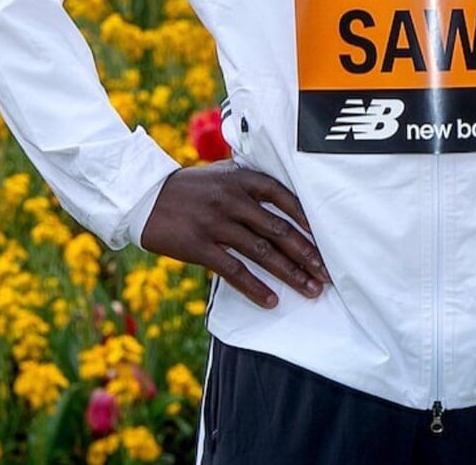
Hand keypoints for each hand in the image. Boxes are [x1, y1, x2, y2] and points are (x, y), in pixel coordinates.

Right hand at [140, 163, 329, 308]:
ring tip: (311, 289)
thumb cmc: (191, 187)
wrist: (146, 195)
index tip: (328, 238)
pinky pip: (234, 270)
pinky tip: (272, 300)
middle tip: (328, 272)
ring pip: (262, 252)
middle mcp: (233, 199)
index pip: (286, 197)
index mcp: (243, 178)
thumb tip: (287, 198)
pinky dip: (255, 287)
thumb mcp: (223, 174)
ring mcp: (216, 223)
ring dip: (290, 273)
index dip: (309, 220)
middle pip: (279, 230)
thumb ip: (252, 183)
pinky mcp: (200, 246)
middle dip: (307, 253)